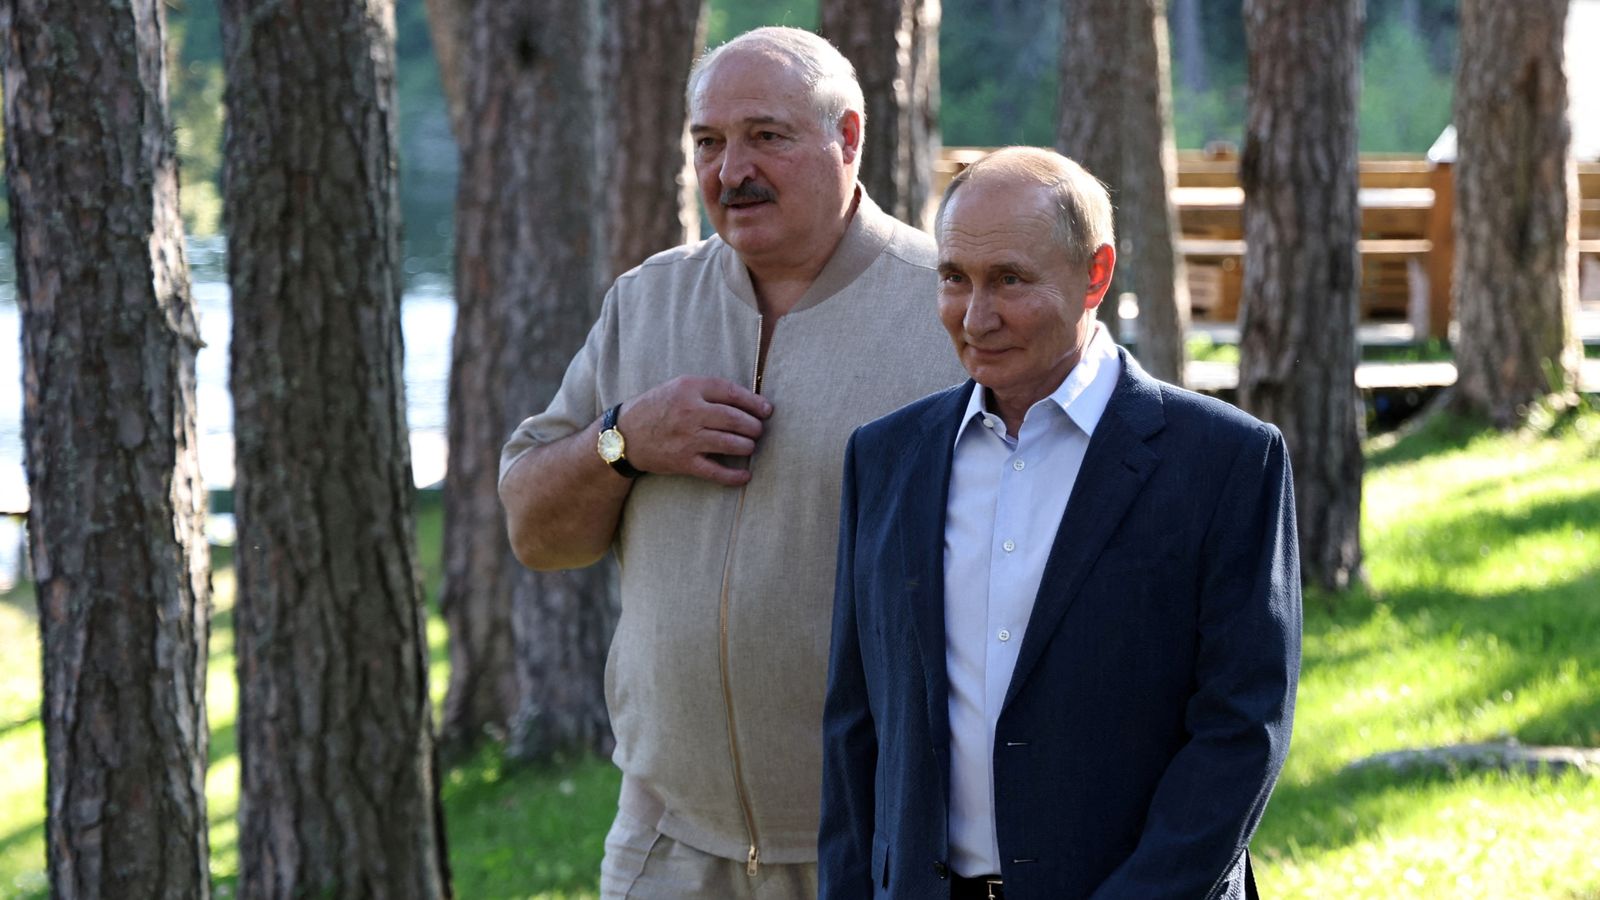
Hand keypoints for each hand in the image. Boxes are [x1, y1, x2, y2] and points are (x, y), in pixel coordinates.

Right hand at [617, 376, 772, 485]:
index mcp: (690, 388)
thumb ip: (707, 390)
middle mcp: (690, 412)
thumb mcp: (678, 387)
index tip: (767, 410)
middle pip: (735, 419)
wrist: (624, 435)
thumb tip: (748, 399)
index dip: (754, 402)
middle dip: (753, 426)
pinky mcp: (684, 462)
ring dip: (747, 446)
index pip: (731, 392)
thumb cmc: (656, 408)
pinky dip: (734, 476)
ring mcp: (688, 439)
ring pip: (731, 443)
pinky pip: (716, 471)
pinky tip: (745, 476)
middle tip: (758, 430)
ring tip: (750, 446)